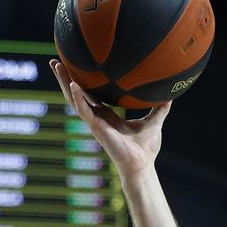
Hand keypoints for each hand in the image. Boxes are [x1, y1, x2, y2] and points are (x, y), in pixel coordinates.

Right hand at [52, 58, 169, 176]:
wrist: (142, 165)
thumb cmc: (146, 148)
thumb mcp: (154, 122)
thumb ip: (160, 108)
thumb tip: (171, 94)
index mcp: (108, 115)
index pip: (90, 94)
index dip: (82, 81)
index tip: (75, 65)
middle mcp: (98, 117)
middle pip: (77, 94)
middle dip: (65, 78)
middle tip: (55, 61)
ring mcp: (95, 122)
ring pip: (74, 100)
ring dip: (64, 83)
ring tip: (56, 66)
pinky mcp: (97, 128)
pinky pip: (84, 111)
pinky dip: (78, 97)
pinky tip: (73, 84)